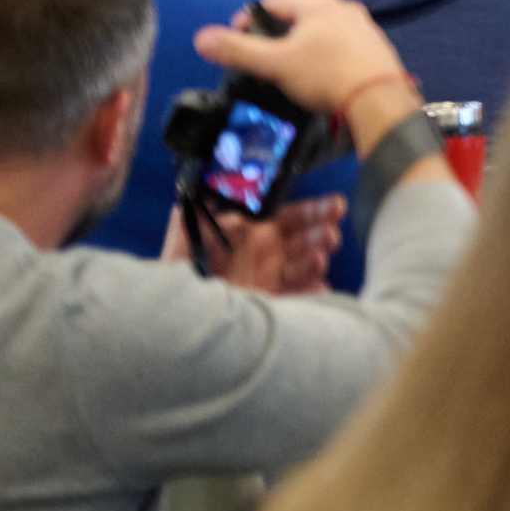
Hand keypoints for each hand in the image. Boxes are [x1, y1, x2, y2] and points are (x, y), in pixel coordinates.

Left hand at [180, 193, 346, 294]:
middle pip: (307, 239)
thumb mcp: (181, 245)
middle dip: (321, 234)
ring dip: (316, 261)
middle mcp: (270, 255)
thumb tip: (202, 191)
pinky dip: (311, 295)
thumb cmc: (178, 279)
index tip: (335, 205)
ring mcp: (272, 280)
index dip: (315, 210)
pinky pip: (297, 298)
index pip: (292, 216)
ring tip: (319, 258)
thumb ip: (190, 218)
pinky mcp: (271, 305)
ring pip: (305, 267)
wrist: (174, 320)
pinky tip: (318, 290)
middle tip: (330, 235)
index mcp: (254, 234)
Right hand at [194, 0, 422, 149]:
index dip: (246, 20)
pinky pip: (338, 46)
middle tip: (257, 58)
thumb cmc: (325, 75)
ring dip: (298, 45)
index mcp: (319, 3)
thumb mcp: (275, 63)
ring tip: (284, 69)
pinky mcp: (374, 47)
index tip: (233, 41)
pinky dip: (321, 56)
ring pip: (319, 31)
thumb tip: (201, 38)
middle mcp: (344, 7)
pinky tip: (316, 76)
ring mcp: (363, 26)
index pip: (271, 2)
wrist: (379, 99)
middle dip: (274, 34)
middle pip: (296, 15)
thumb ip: (238, 50)